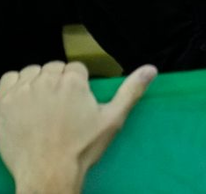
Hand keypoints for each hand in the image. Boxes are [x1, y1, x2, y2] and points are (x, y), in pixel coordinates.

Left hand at [0, 61, 155, 193]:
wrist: (47, 176)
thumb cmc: (80, 149)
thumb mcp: (112, 120)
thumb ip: (131, 91)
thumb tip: (151, 69)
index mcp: (73, 81)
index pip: (74, 68)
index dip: (77, 85)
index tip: (75, 104)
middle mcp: (46, 81)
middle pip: (53, 68)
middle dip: (57, 83)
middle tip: (58, 109)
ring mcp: (21, 92)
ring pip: (31, 72)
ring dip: (35, 83)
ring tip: (40, 106)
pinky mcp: (2, 104)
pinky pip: (7, 80)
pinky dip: (13, 86)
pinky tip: (20, 102)